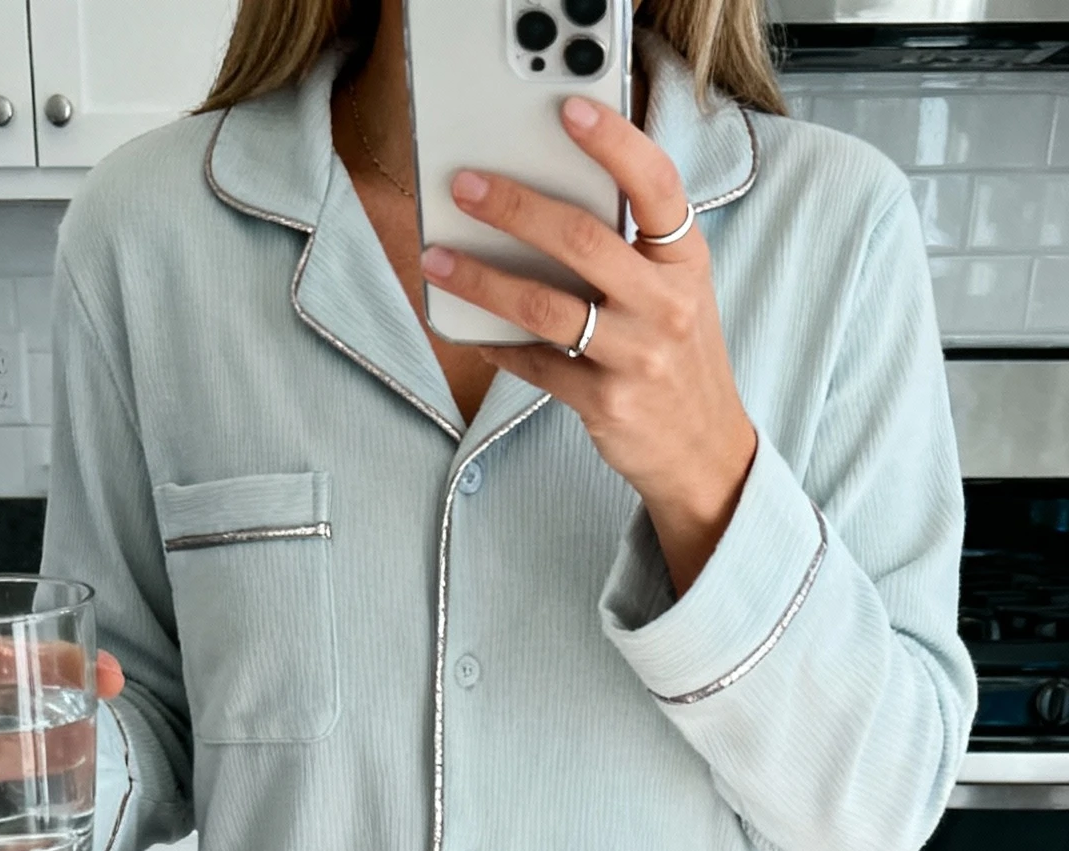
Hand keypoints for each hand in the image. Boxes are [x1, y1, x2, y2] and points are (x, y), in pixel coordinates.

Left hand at [421, 98, 756, 596]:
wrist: (703, 449)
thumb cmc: (677, 355)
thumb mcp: (676, 291)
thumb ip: (631, 247)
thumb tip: (545, 200)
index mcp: (686, 261)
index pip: (657, 186)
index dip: (615, 143)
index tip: (569, 110)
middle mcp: (667, 304)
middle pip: (583, 240)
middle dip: (515, 207)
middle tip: (465, 186)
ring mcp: (637, 356)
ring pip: (545, 306)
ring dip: (482, 279)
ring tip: (439, 258)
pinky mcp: (606, 402)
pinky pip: (536, 364)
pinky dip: (494, 343)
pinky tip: (464, 326)